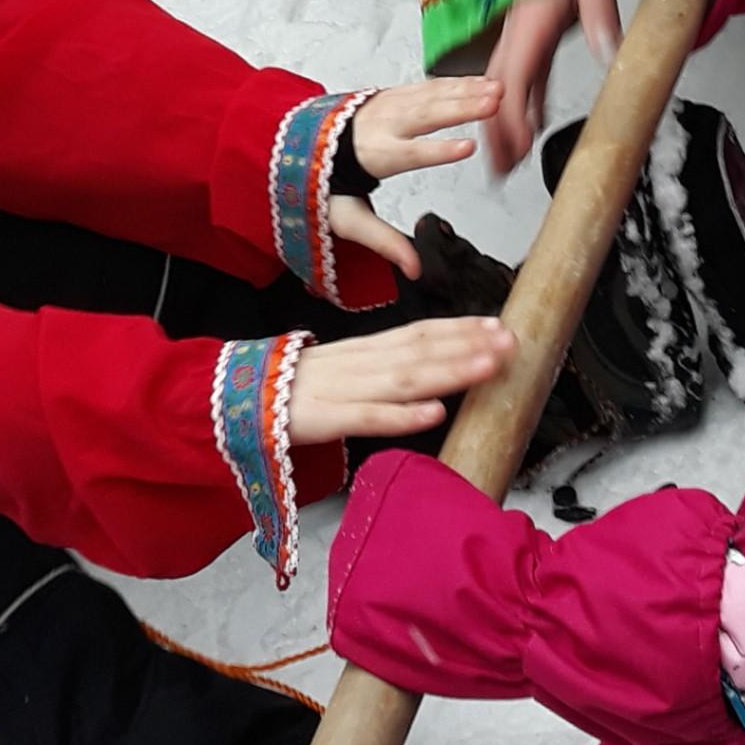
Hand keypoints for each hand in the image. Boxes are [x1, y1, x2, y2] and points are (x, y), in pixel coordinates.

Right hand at [286, 318, 514, 445]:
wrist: (232, 401)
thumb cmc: (291, 391)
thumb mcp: (342, 372)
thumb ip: (381, 370)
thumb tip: (427, 374)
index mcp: (363, 351)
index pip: (418, 333)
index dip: (459, 329)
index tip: (498, 325)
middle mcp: (359, 364)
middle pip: (420, 350)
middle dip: (468, 345)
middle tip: (512, 341)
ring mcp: (343, 389)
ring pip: (404, 378)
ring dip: (450, 372)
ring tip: (489, 367)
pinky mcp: (324, 419)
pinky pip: (368, 417)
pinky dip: (402, 415)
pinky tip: (435, 413)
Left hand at [327, 77, 503, 276]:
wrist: (305, 144)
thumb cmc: (329, 182)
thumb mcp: (349, 219)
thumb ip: (383, 241)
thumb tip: (412, 269)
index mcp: (374, 156)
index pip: (410, 154)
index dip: (438, 151)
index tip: (467, 147)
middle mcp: (383, 125)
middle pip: (426, 115)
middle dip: (462, 108)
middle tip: (492, 103)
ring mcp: (389, 106)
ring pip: (431, 95)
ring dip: (466, 90)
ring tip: (496, 90)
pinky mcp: (395, 95)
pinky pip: (429, 86)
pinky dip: (457, 83)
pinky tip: (480, 82)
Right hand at [478, 0, 621, 177]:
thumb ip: (599, 12)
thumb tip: (607, 52)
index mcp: (531, 20)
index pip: (514, 78)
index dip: (510, 117)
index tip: (514, 148)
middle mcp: (519, 28)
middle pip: (498, 88)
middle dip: (495, 131)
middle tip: (499, 170)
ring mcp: (522, 29)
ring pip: (504, 84)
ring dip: (504, 121)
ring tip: (509, 159)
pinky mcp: (532, 28)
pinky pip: (523, 72)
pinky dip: (523, 101)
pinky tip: (532, 121)